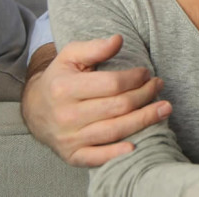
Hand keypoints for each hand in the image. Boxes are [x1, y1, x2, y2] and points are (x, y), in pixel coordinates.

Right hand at [21, 35, 171, 166]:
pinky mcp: (72, 155)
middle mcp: (65, 116)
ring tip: (164, 108)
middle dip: (145, 95)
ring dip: (144, 120)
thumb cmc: (60, 78)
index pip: (111, 84)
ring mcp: (68, 138)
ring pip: (114, 131)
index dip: (135, 78)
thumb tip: (118, 39)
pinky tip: (136, 146)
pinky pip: (96, 158)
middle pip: (117, 107)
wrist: (34, 109)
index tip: (146, 73)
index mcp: (64, 89)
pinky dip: (116, 154)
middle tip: (159, 86)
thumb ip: (95, 48)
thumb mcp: (70, 56)